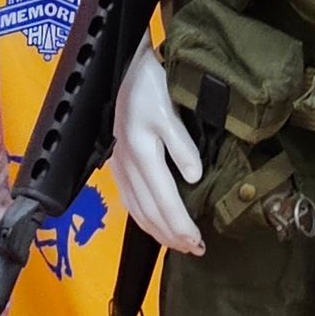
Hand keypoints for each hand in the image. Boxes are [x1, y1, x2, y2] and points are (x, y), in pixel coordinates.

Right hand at [110, 48, 204, 254]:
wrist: (120, 65)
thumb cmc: (147, 83)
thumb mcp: (168, 110)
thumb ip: (182, 145)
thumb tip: (194, 178)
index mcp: (143, 156)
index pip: (165, 202)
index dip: (181, 226)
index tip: (198, 242)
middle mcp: (128, 166)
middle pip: (150, 212)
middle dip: (171, 236)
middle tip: (194, 250)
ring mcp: (119, 166)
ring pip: (137, 210)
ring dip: (157, 231)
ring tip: (176, 243)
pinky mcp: (116, 162)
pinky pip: (129, 200)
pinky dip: (142, 218)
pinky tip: (151, 222)